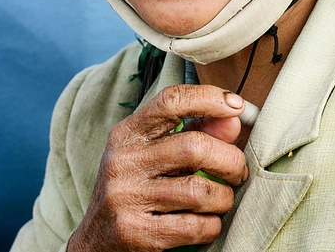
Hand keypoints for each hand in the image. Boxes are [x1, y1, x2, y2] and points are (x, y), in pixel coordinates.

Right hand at [67, 84, 247, 251]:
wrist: (96, 241)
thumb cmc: (133, 188)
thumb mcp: (153, 154)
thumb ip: (194, 132)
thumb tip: (234, 120)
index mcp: (127, 133)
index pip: (171, 101)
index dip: (210, 98)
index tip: (237, 106)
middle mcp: (123, 161)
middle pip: (195, 147)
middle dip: (230, 160)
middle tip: (237, 171)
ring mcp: (126, 197)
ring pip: (199, 191)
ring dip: (223, 197)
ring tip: (221, 199)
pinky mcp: (135, 232)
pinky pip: (195, 226)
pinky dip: (212, 225)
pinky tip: (207, 222)